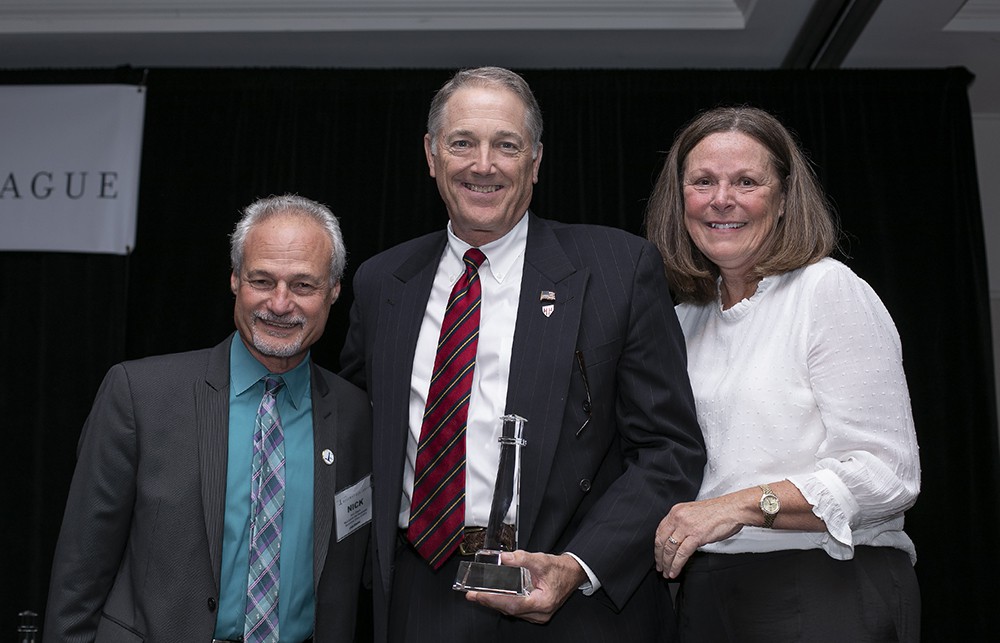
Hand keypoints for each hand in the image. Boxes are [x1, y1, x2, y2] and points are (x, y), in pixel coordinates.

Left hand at [465, 551, 586, 623]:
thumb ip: (520, 558)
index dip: (493, 600)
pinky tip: (494, 597)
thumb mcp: (541, 560)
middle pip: (509, 610)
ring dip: (495, 603)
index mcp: (543, 602)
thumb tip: (502, 557)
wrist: (573, 573)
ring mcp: (537, 615)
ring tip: (478, 595)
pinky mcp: (535, 612)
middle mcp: (540, 613)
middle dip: (489, 602)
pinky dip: (503, 603)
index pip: (513, 604)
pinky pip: (516, 610)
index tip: (478, 595)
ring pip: (511, 611)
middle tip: (472, 595)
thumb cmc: (561, 569)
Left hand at [654, 492, 751, 578]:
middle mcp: (678, 517)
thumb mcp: (694, 513)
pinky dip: (676, 565)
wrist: (733, 509)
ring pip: (670, 549)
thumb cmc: (719, 511)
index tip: (657, 554)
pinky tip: (674, 571)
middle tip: (659, 567)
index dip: (657, 545)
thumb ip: (684, 523)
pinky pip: (682, 554)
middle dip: (659, 557)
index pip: (660, 530)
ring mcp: (686, 526)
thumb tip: (678, 538)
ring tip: (666, 572)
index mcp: (676, 511)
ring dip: (666, 563)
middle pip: (661, 540)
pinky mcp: (696, 536)